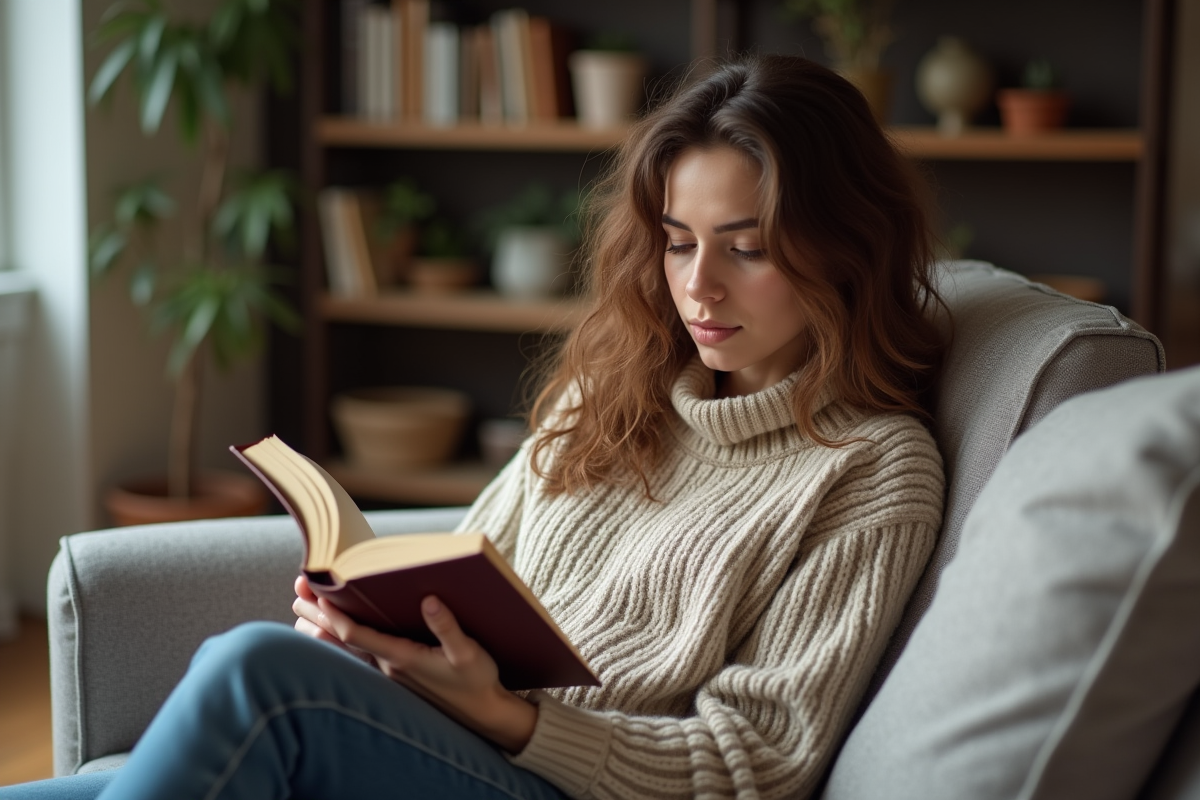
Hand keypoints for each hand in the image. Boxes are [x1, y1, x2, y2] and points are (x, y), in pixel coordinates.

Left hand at [297, 580, 536, 752]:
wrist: (481, 711)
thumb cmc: (476, 681)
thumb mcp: (468, 653)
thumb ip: (448, 627)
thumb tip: (429, 600)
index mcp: (402, 657)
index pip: (357, 635)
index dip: (335, 615)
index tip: (318, 594)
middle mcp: (390, 663)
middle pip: (347, 636)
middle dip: (321, 614)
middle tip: (298, 594)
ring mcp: (393, 668)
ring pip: (354, 642)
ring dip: (332, 622)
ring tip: (310, 603)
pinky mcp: (400, 669)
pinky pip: (366, 647)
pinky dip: (349, 631)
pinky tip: (344, 621)